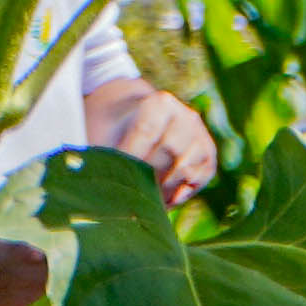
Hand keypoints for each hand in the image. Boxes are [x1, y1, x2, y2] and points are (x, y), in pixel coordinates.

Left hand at [88, 76, 217, 205]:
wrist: (135, 120)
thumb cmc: (112, 126)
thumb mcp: (101, 128)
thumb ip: (100, 151)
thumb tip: (97, 186)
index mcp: (161, 103)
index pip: (147, 131)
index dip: (130, 155)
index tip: (113, 174)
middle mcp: (187, 118)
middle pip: (170, 152)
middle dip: (146, 175)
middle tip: (125, 192)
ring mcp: (201, 138)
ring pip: (186, 170)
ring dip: (161, 189)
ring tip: (140, 200)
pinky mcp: (208, 159)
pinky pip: (196, 182)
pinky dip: (176, 196)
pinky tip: (157, 202)